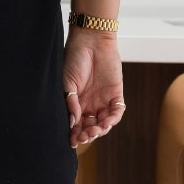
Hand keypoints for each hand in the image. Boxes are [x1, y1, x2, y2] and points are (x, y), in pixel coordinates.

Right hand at [63, 27, 125, 147]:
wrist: (91, 41)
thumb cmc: (74, 59)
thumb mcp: (67, 82)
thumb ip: (71, 102)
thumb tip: (72, 122)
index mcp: (76, 102)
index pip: (76, 124)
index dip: (74, 133)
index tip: (72, 141)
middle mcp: (89, 104)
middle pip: (90, 126)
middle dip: (87, 134)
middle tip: (83, 137)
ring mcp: (103, 101)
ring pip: (103, 123)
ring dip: (99, 130)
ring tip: (94, 131)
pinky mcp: (116, 95)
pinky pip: (116, 113)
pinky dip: (112, 120)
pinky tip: (105, 123)